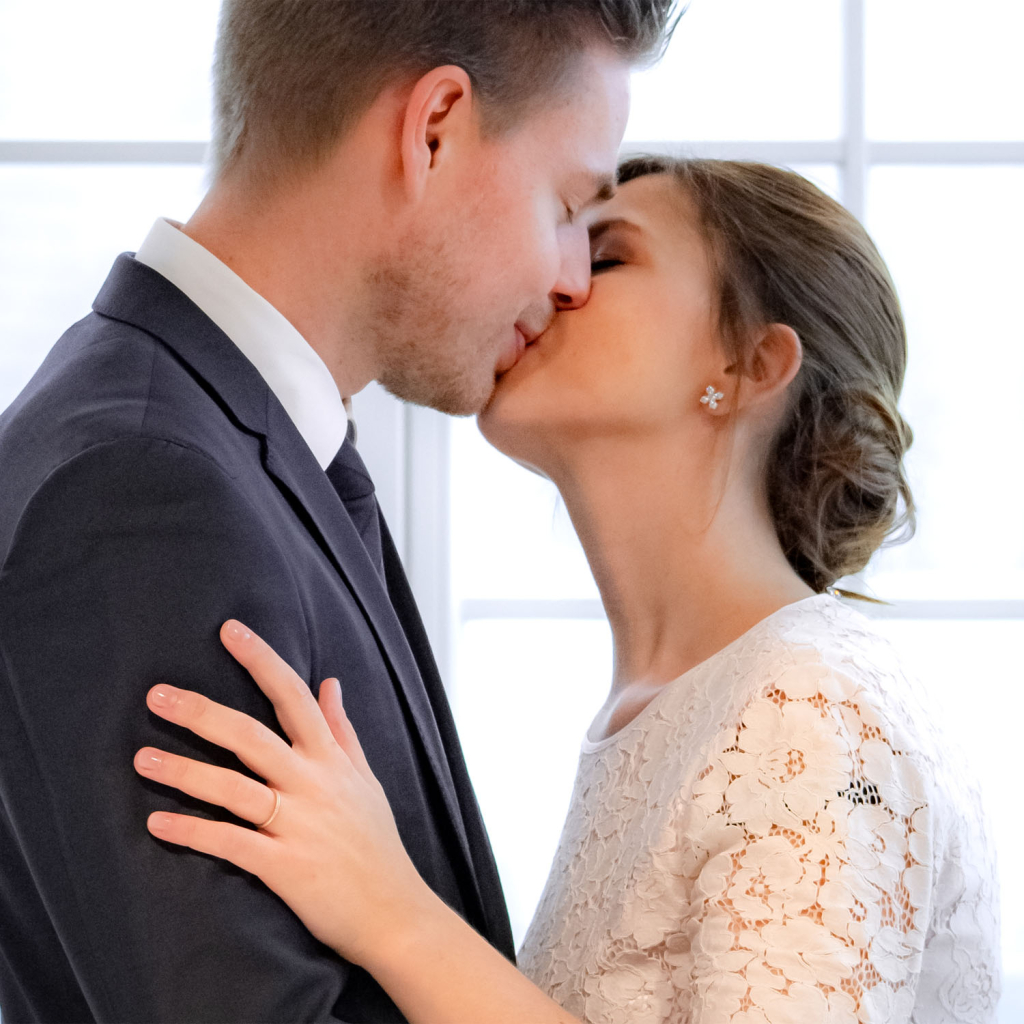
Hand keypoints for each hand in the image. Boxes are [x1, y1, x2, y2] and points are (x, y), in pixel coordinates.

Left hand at [134, 620, 433, 967]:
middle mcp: (314, 784)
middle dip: (203, 712)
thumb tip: (330, 682)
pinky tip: (158, 822)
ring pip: (235, 788)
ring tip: (142, 757)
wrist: (394, 911)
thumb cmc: (376, 843)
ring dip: (185, 771)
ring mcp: (299, 824)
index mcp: (331, 759)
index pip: (294, 697)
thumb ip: (342, 730)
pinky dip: (194, 832)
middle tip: (157, 694)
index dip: (262, 660)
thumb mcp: (364, 779)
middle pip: (253, 736)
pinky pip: (231, 843)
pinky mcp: (285, 866)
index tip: (230, 630)